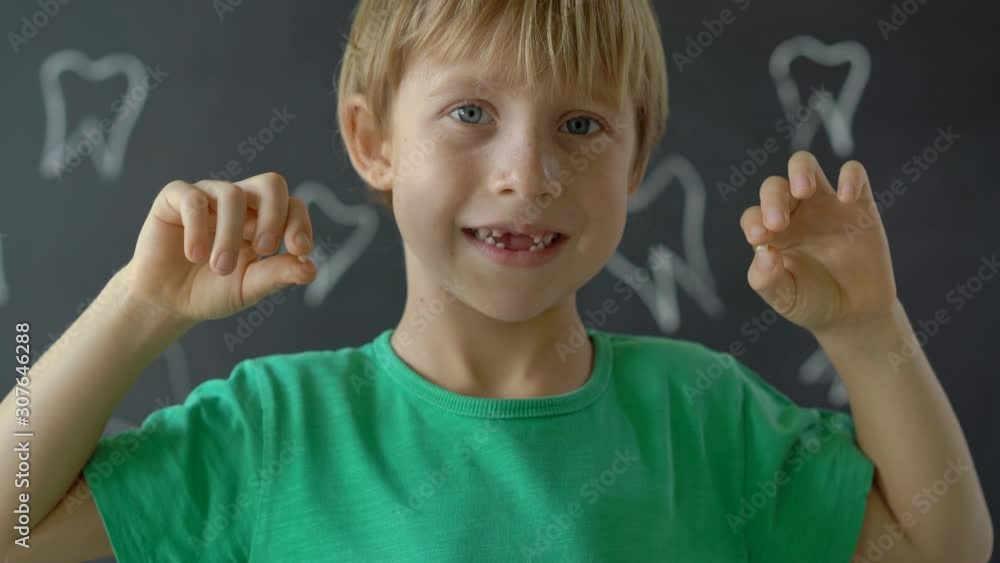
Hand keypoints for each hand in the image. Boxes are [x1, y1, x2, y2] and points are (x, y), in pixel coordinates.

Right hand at [123, 172, 316, 324]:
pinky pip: (194, 198)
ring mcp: (208, 196)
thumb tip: (311, 268)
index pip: (293, 206)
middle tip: (265, 250)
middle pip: (271, 183)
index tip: (299, 250)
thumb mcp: (249, 287)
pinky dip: (198, 228)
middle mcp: (240, 203)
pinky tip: (195, 255)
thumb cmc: (211, 291)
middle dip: (275, 215)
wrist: (166, 301)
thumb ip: (278, 275)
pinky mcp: (175, 198)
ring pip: (233, 194)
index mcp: (263, 221)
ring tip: (221, 268)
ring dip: (230, 235)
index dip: (300, 223)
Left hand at [739, 151, 897, 334]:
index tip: (761, 237)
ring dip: (800, 171)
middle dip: (772, 198)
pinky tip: (846, 197)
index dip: (754, 221)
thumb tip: (762, 251)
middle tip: (778, 223)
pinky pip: (854, 174)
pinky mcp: (858, 204)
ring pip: (804, 166)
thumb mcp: (785, 298)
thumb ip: (767, 279)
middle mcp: (793, 214)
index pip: (753, 216)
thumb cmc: (813, 302)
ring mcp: (825, 205)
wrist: (855, 313)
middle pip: (775, 186)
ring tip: (802, 191)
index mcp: (771, 234)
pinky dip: (850, 177)